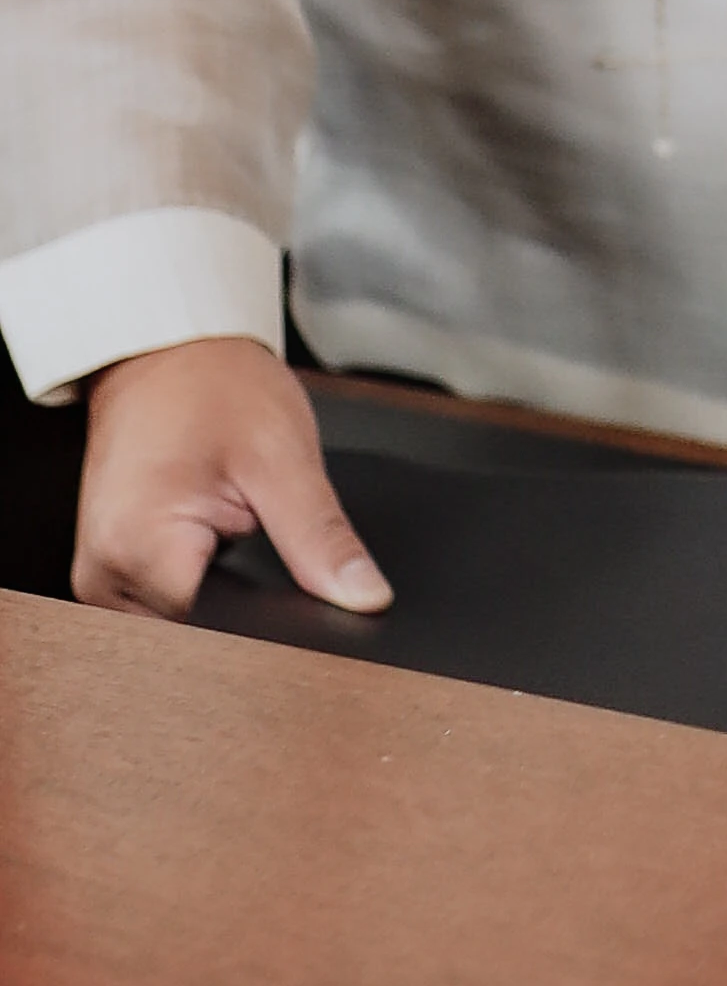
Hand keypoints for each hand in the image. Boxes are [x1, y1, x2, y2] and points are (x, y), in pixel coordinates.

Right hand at [75, 337, 391, 619]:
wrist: (166, 350)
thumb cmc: (213, 384)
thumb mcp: (284, 458)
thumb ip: (322, 538)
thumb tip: (364, 596)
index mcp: (139, 549)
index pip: (217, 633)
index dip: (271, 622)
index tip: (298, 589)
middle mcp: (106, 574)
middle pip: (194, 636)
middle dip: (244, 610)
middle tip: (262, 539)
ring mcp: (103, 575)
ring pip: (179, 623)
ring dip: (219, 596)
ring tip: (234, 530)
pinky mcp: (112, 569)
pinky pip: (163, 602)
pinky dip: (199, 583)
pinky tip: (216, 543)